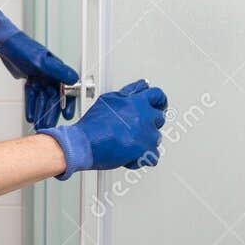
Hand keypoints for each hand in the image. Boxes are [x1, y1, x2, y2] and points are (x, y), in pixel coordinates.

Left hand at [0, 9, 79, 127]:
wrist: (4, 43)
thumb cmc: (23, 47)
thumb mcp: (41, 60)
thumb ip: (57, 70)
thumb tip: (74, 79)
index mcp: (57, 69)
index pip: (67, 89)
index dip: (67, 103)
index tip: (67, 115)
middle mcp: (50, 73)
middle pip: (53, 97)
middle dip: (50, 112)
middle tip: (48, 126)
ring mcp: (40, 77)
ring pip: (42, 98)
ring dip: (40, 111)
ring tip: (38, 124)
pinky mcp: (30, 78)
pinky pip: (32, 95)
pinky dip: (31, 104)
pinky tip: (30, 115)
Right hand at [39, 79, 167, 179]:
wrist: (84, 144)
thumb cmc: (93, 124)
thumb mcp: (110, 99)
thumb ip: (129, 91)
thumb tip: (142, 86)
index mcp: (138, 102)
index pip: (158, 95)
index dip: (159, 100)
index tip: (159, 104)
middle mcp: (146, 118)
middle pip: (159, 118)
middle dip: (150, 122)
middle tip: (137, 127)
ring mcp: (147, 136)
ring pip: (156, 138)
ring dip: (145, 140)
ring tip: (129, 141)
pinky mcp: (144, 153)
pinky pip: (153, 157)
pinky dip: (143, 158)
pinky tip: (131, 154)